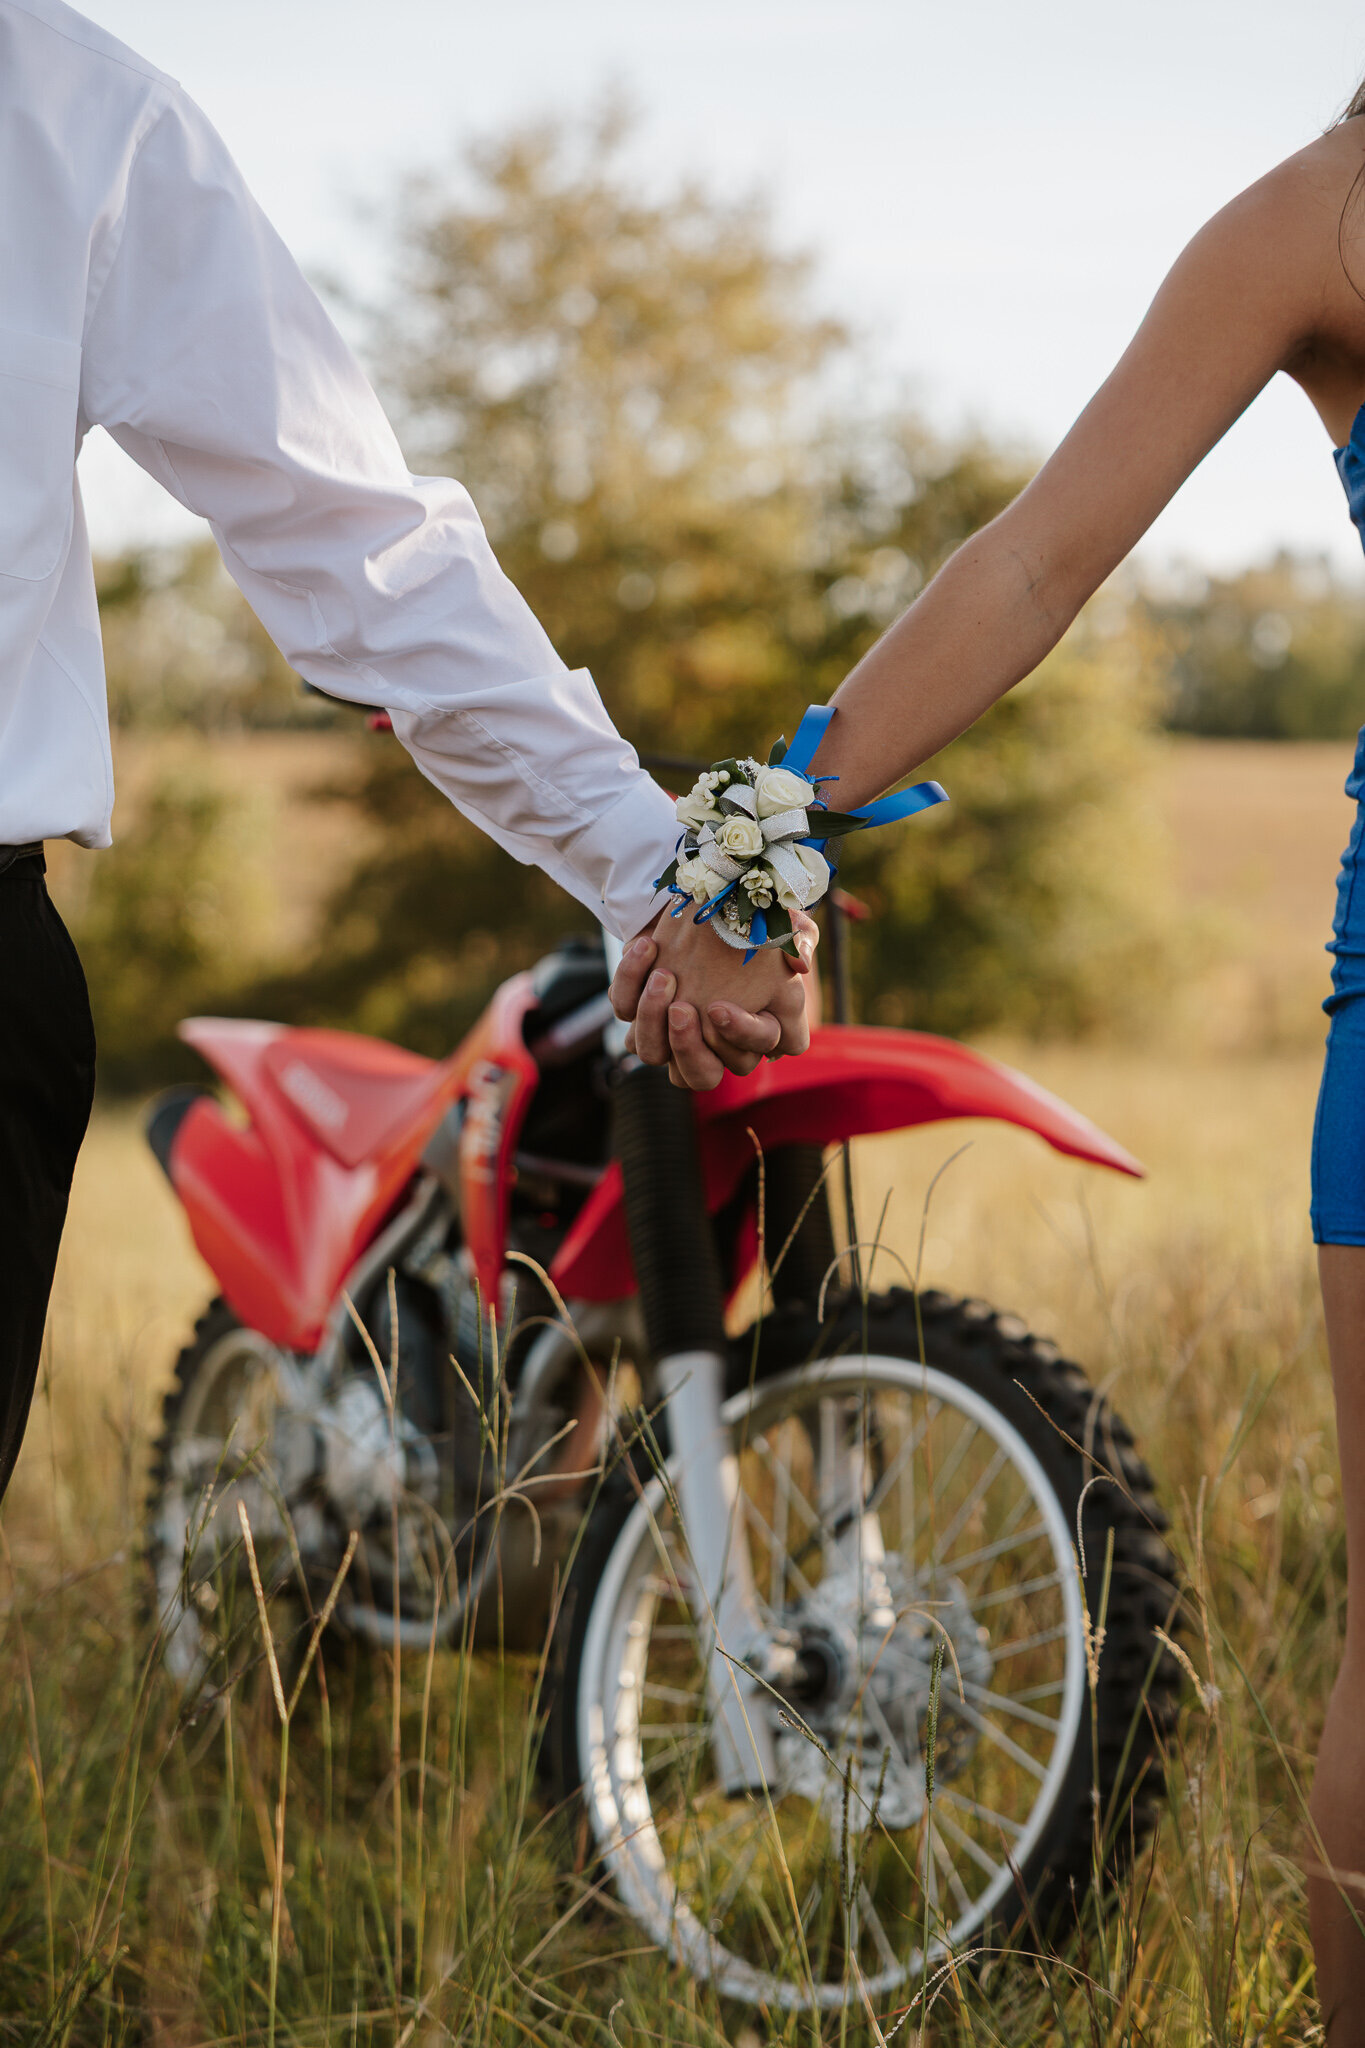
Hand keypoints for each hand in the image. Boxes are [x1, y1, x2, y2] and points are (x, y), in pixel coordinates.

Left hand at [610, 907, 817, 1089]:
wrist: (702, 895)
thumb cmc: (749, 918)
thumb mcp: (782, 922)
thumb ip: (800, 938)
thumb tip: (801, 961)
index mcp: (750, 1033)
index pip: (749, 1056)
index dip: (739, 1037)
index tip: (720, 1007)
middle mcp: (709, 1042)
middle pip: (700, 1077)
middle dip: (687, 1049)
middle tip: (682, 1009)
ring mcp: (668, 1030)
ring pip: (653, 1054)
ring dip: (652, 1021)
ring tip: (664, 977)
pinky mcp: (637, 1006)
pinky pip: (623, 1010)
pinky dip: (630, 982)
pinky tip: (648, 947)